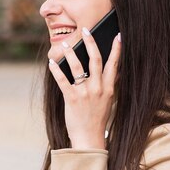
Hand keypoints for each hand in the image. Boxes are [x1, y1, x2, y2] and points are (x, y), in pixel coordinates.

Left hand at [48, 28, 120, 149]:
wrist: (89, 139)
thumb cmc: (96, 120)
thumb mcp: (108, 102)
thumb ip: (109, 87)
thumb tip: (113, 73)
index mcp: (109, 88)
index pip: (114, 64)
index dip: (116, 49)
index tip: (118, 36)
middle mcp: (98, 88)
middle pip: (96, 59)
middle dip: (90, 42)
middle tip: (85, 30)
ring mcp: (85, 93)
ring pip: (78, 67)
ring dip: (71, 53)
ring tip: (66, 44)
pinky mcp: (72, 99)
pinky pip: (63, 80)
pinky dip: (56, 70)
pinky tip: (51, 63)